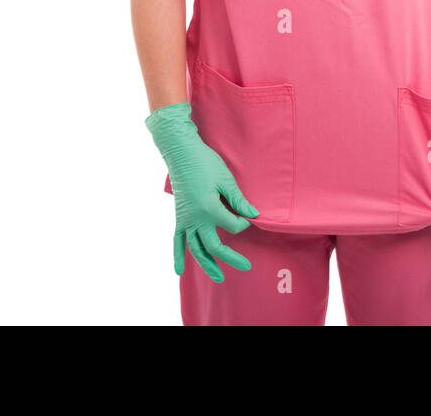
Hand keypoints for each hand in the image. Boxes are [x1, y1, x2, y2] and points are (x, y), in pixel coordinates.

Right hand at [145, 102, 260, 282]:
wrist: (181, 153)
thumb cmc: (205, 163)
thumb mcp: (226, 179)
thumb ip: (238, 200)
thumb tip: (253, 215)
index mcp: (209, 208)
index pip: (232, 225)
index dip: (243, 224)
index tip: (249, 217)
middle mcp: (195, 219)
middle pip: (213, 246)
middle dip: (231, 257)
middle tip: (246, 266)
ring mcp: (185, 220)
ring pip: (195, 249)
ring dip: (206, 264)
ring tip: (218, 278)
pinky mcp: (179, 218)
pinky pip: (176, 241)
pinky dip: (177, 256)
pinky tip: (179, 271)